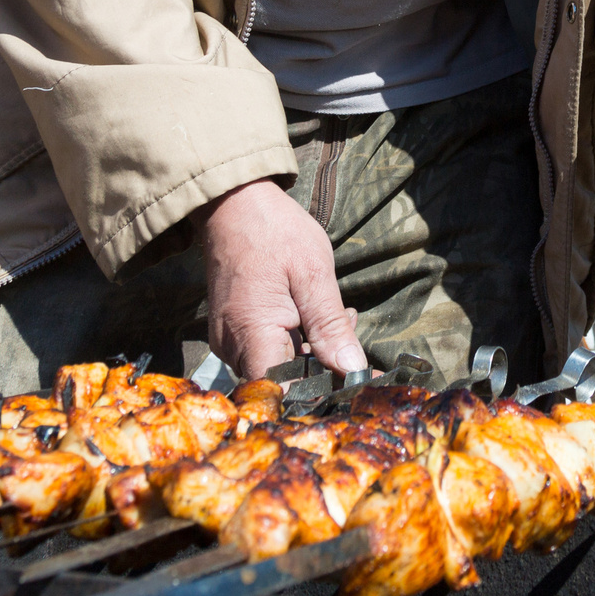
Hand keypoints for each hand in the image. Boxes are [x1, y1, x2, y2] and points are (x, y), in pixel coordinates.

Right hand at [196, 179, 366, 380]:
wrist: (232, 202)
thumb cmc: (273, 231)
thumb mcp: (313, 273)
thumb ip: (330, 326)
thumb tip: (353, 369)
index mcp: (253, 335)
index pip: (288, 392)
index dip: (327, 393)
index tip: (364, 381)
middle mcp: (234, 347)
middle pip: (285, 384)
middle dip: (328, 369)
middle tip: (358, 338)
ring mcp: (230, 341)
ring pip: (278, 369)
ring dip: (316, 353)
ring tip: (344, 317)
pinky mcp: (233, 332)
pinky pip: (267, 352)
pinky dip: (298, 342)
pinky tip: (319, 317)